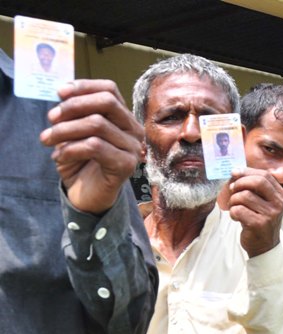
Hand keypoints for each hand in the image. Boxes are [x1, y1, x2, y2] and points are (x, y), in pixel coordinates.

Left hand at [41, 80, 144, 213]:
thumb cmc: (80, 161)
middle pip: (107, 102)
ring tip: (47, 140)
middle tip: (51, 119)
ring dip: (64, 130)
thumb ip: (75, 112)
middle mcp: (133, 130)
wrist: (85, 196)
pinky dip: (70, 149)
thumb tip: (64, 91)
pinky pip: (95, 146)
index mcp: (123, 118)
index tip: (59, 93)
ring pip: (97, 124)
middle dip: (73, 106)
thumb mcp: (73, 131)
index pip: (110, 89)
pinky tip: (59, 157)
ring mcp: (133, 148)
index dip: (84, 86)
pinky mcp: (126, 165)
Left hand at [228, 168, 282, 257]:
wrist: (264, 246)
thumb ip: (255, 186)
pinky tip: (236, 217)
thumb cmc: (260, 220)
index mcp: (281, 194)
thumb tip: (236, 172)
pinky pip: (238, 210)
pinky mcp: (259, 224)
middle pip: (258, 182)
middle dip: (240, 183)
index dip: (247, 171)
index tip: (234, 173)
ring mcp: (270, 214)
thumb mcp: (264, 201)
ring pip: (244, 196)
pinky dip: (232, 212)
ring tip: (234, 206)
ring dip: (233, 200)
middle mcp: (279, 203)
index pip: (265, 175)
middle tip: (232, 189)